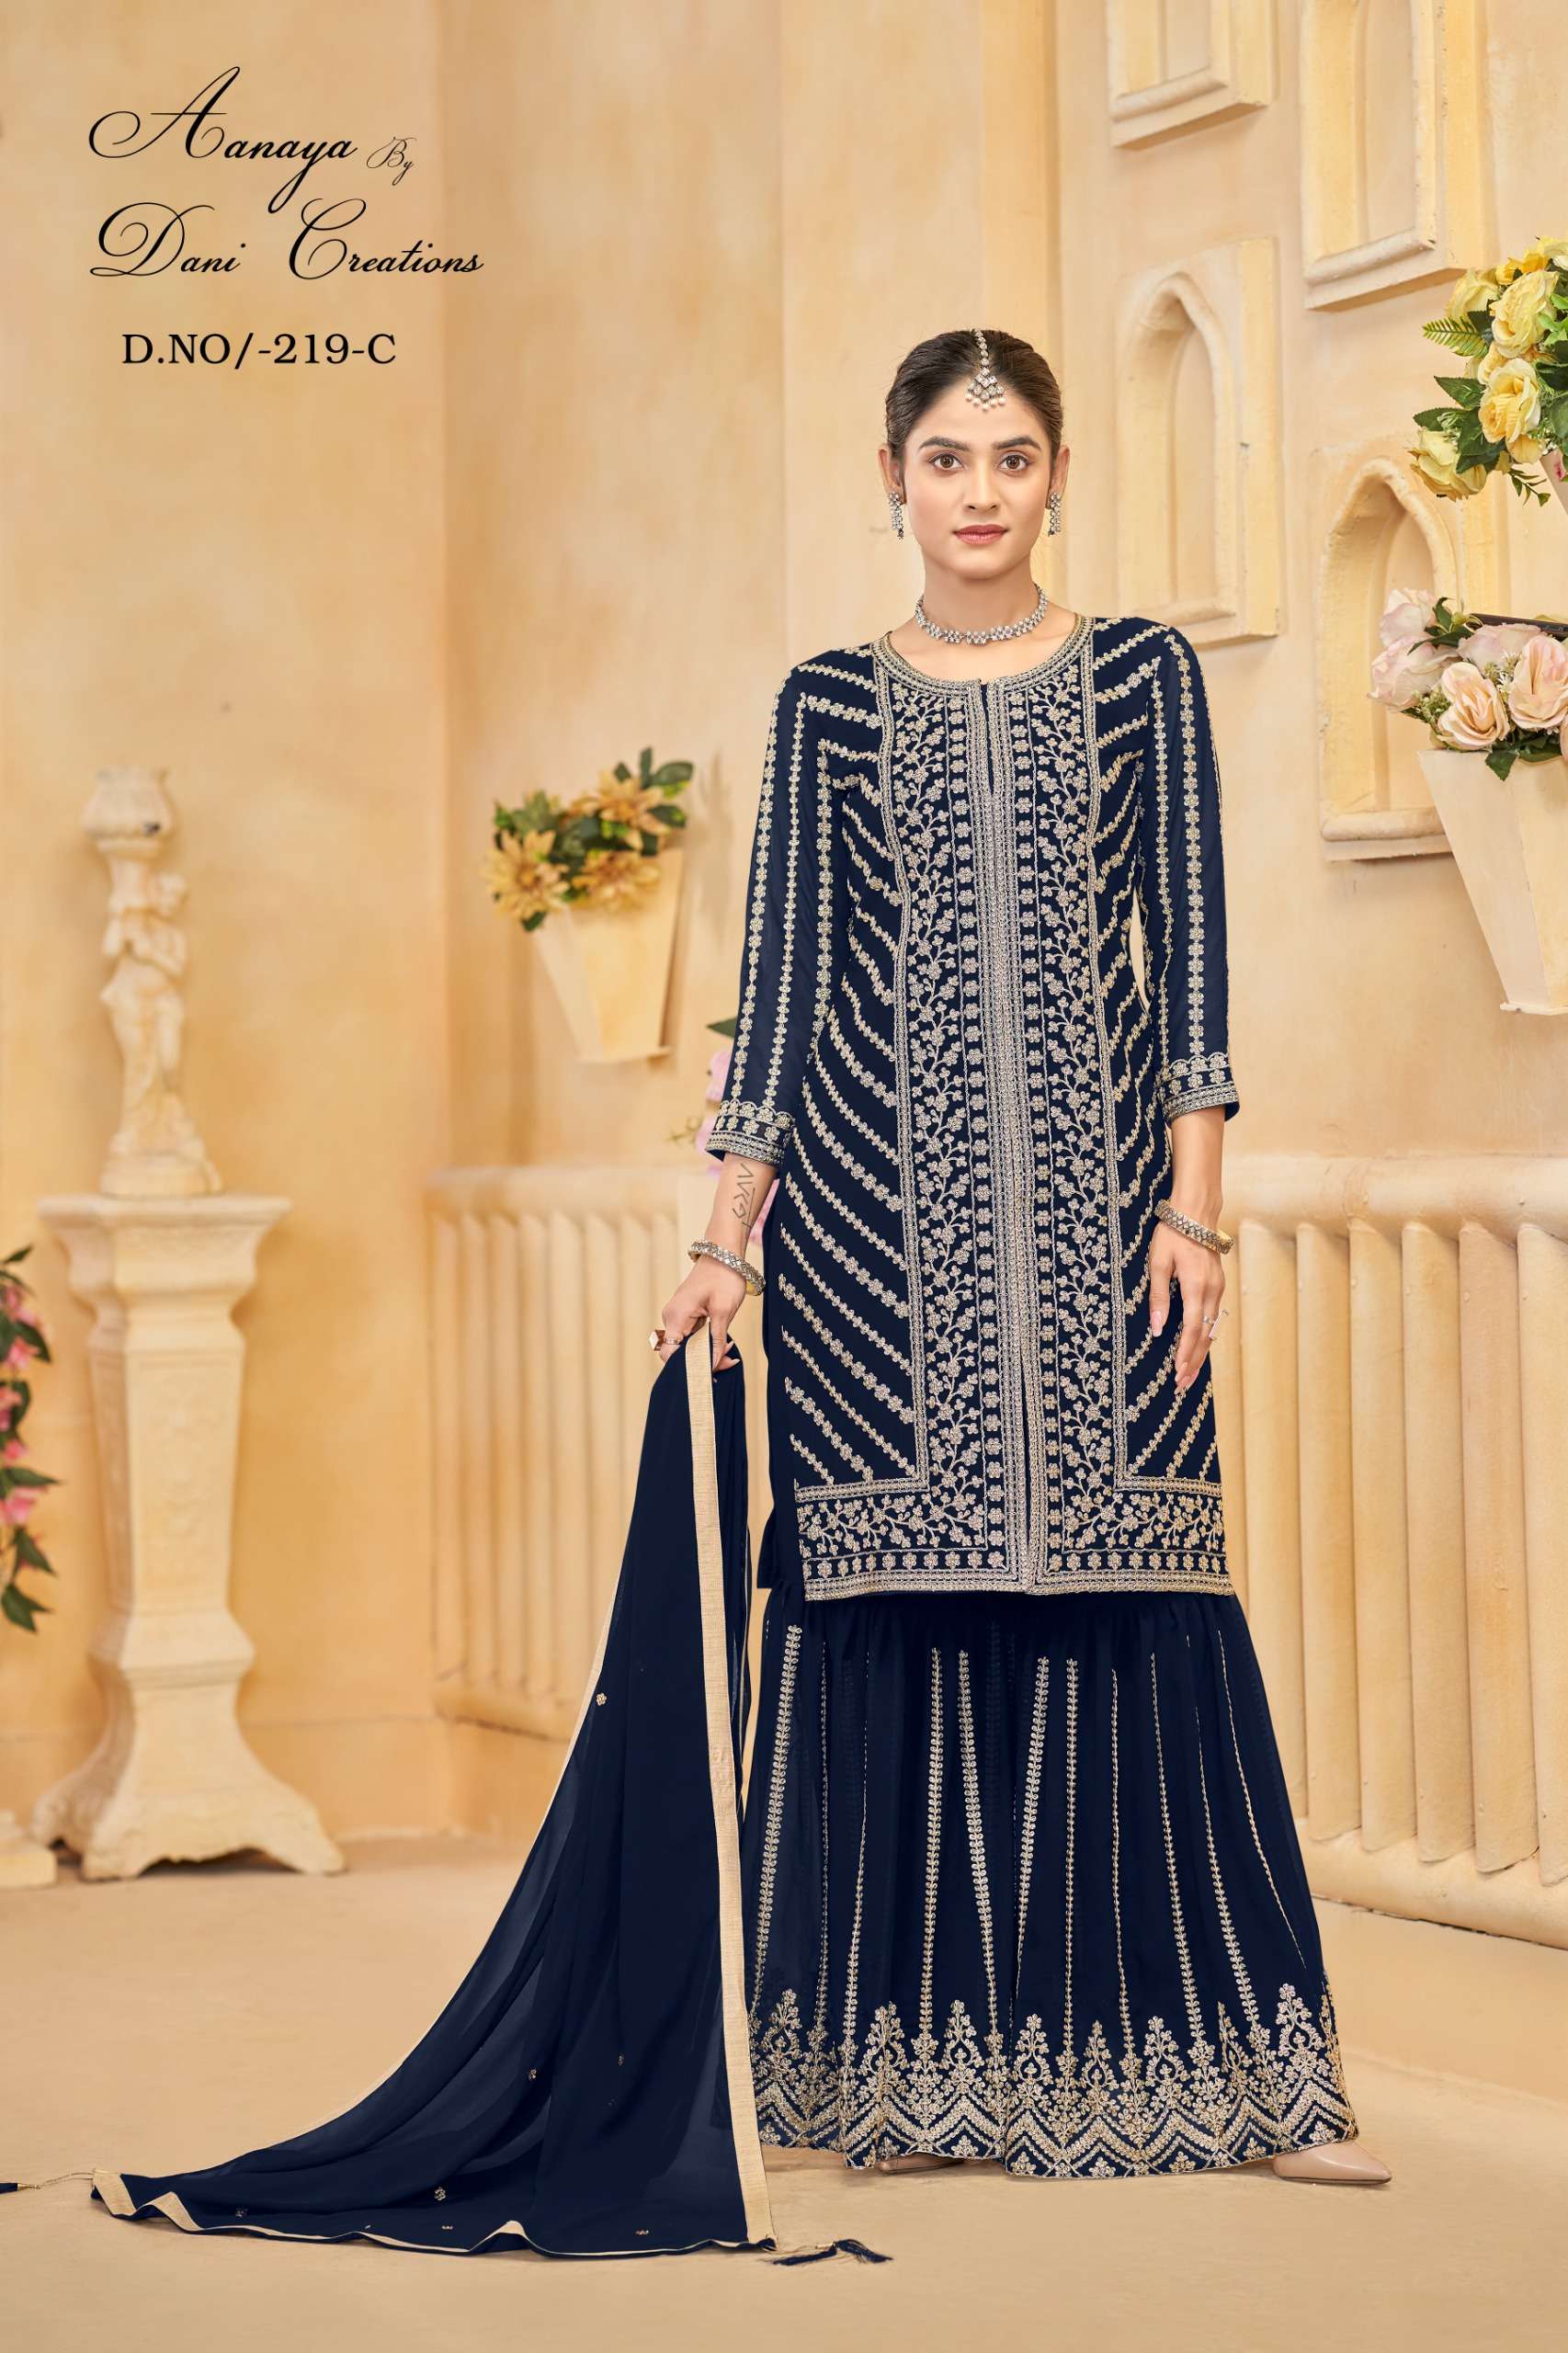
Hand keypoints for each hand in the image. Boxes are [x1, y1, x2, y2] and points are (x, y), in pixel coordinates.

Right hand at [654, 1256, 747, 1371]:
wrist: (724, 1253)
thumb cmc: (724, 1276)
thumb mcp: (724, 1311)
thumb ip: (716, 1340)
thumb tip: (711, 1365)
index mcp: (676, 1316)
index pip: (669, 1354)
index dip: (688, 1368)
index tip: (711, 1372)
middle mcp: (671, 1317)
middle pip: (679, 1353)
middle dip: (704, 1361)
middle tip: (730, 1360)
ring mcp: (677, 1316)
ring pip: (687, 1346)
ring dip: (708, 1352)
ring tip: (731, 1350)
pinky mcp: (685, 1315)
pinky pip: (692, 1336)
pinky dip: (707, 1342)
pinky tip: (724, 1343)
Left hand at [1148, 1222, 1224, 1390]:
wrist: (1195, 1213)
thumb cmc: (1172, 1235)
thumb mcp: (1157, 1263)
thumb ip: (1157, 1296)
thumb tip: (1158, 1329)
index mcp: (1196, 1286)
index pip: (1192, 1329)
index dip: (1184, 1353)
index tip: (1177, 1372)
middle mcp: (1212, 1291)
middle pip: (1205, 1335)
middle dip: (1193, 1361)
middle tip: (1182, 1384)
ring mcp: (1218, 1288)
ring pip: (1212, 1329)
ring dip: (1201, 1353)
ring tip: (1189, 1373)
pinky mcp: (1218, 1286)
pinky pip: (1213, 1318)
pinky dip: (1206, 1337)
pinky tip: (1198, 1348)